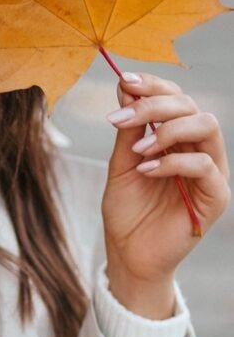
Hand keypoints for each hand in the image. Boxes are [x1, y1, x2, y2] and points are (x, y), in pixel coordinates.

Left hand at [101, 72, 229, 312]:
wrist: (129, 255)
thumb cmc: (127, 211)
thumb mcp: (121, 164)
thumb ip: (128, 130)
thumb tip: (126, 88)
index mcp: (177, 138)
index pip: (175, 98)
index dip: (153, 85)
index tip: (124, 81)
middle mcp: (198, 149)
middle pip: (191, 106)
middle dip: (154, 104)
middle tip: (121, 117)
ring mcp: (210, 171)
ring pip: (207, 126)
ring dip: (168, 129)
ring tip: (138, 149)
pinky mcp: (215, 196)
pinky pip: (204, 165)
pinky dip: (173, 162)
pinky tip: (146, 169)